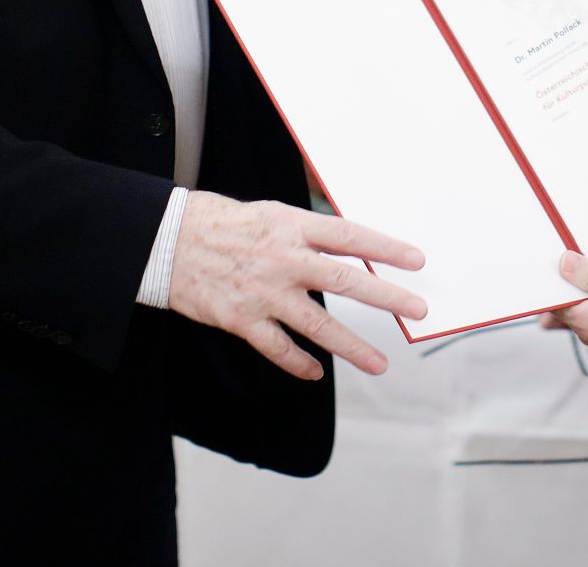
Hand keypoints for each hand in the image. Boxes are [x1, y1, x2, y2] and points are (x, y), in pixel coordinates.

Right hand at [169, 191, 426, 379]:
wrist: (169, 242)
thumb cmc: (222, 223)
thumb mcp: (271, 213)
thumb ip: (308, 233)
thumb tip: (347, 247)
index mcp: (293, 227)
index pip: (350, 237)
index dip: (385, 248)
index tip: (416, 260)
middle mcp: (284, 260)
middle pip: (346, 281)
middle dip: (387, 297)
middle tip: (418, 310)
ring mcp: (265, 293)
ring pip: (319, 325)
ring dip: (353, 347)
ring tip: (380, 363)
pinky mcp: (243, 320)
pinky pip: (279, 348)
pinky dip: (299, 363)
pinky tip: (316, 373)